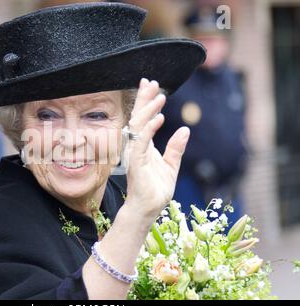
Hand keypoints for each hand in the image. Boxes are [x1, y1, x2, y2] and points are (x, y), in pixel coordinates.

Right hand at [124, 78, 189, 217]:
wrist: (148, 209)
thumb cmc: (156, 190)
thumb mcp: (171, 166)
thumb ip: (176, 149)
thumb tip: (185, 131)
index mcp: (143, 146)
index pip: (144, 119)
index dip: (147, 102)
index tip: (153, 86)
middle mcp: (136, 146)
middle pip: (138, 117)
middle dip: (144, 98)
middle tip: (151, 81)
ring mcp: (135, 153)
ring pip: (139, 125)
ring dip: (148, 109)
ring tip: (159, 95)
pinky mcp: (136, 162)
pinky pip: (142, 142)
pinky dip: (150, 128)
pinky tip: (159, 118)